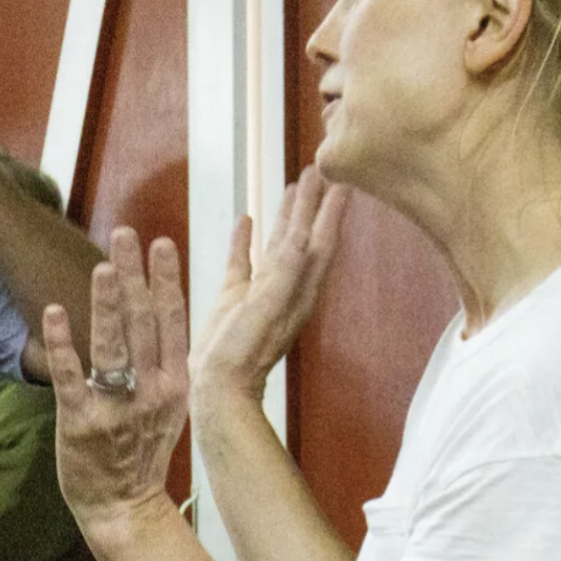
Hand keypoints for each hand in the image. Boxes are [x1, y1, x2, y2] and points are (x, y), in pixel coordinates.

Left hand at [44, 228, 189, 537]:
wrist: (124, 508)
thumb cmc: (141, 451)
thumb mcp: (167, 405)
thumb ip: (162, 361)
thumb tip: (156, 310)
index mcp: (175, 384)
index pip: (173, 323)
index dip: (167, 281)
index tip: (162, 243)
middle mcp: (151, 392)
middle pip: (144, 324)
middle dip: (135, 277)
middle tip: (126, 235)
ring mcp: (118, 407)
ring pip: (114, 347)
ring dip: (108, 305)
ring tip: (104, 267)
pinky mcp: (81, 423)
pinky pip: (72, 377)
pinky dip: (63, 344)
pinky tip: (54, 312)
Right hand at [188, 168, 346, 413]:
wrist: (219, 388)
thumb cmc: (244, 354)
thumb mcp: (266, 311)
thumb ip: (284, 275)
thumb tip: (299, 238)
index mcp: (300, 288)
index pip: (320, 240)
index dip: (330, 211)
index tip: (341, 181)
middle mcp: (286, 286)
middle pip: (304, 236)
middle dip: (312, 206)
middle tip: (319, 172)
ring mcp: (261, 291)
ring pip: (277, 244)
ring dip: (285, 217)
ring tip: (290, 188)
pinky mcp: (236, 298)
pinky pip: (243, 259)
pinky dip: (246, 239)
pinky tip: (245, 221)